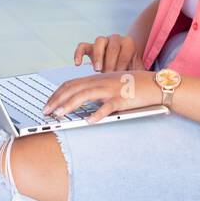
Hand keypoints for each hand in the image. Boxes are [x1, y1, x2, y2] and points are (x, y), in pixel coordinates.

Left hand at [43, 70, 164, 124]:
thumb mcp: (110, 85)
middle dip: (57, 100)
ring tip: (59, 115)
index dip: (57, 93)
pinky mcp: (121, 99)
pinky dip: (97, 114)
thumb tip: (79, 102)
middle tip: (46, 111)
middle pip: (73, 89)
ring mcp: (110, 90)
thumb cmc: (131, 86)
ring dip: (70, 105)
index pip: (71, 84)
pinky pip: (107, 107)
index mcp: (96, 79)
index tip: (47, 104)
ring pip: (85, 95)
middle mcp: (100, 82)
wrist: (153, 84)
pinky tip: (89, 121)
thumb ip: (95, 91)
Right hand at [74, 33, 143, 71]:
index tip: (120, 77)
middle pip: (112, 46)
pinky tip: (78, 64)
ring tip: (97, 69)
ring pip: (98, 41)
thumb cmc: (131, 68)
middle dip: (111, 62)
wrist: (124, 61)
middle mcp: (115, 39)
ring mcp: (102, 41)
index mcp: (128, 43)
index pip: (125, 52)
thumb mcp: (137, 70)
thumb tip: (142, 86)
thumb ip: (139, 75)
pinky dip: (79, 53)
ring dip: (98, 56)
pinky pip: (83, 46)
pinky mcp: (91, 47)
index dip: (123, 64)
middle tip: (109, 75)